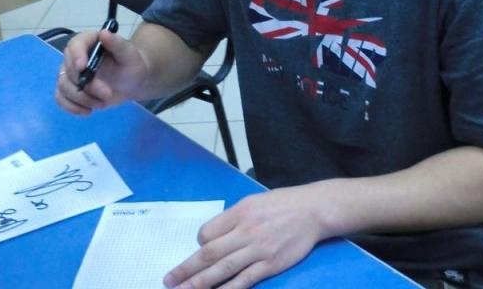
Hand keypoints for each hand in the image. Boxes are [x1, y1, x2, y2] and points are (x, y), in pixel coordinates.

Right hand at [54, 29, 149, 115]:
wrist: (132, 80)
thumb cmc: (131, 63)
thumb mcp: (129, 54)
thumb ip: (117, 44)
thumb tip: (104, 33)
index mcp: (88, 42)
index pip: (74, 45)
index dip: (76, 56)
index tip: (83, 68)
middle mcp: (75, 56)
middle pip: (69, 70)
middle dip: (87, 85)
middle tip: (107, 94)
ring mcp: (71, 74)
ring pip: (63, 86)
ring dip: (82, 99)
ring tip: (102, 104)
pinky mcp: (70, 90)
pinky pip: (61, 98)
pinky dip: (71, 107)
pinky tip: (87, 112)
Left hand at [164, 187, 329, 288]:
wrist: (313, 210)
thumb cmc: (283, 204)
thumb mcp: (254, 202)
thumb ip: (234, 218)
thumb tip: (213, 236)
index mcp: (239, 213)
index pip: (207, 233)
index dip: (199, 245)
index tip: (199, 251)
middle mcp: (245, 231)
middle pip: (209, 254)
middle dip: (186, 270)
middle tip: (169, 281)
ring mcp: (258, 250)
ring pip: (222, 270)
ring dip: (199, 283)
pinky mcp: (270, 264)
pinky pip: (244, 280)